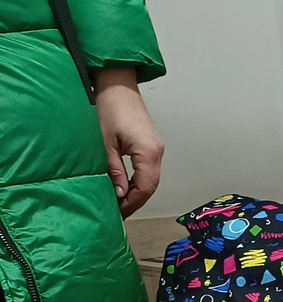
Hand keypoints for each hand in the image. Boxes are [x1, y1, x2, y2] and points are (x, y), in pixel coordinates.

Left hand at [94, 67, 164, 217]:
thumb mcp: (106, 144)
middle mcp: (157, 151)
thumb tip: (119, 194)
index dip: (132, 203)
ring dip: (138, 193)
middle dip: (135, 201)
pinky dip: (139, 182)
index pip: (145, 187)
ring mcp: (157, 148)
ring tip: (121, 203)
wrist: (118, 87)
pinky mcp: (152, 145)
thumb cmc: (111, 109)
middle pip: (151, 186)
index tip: (120, 213)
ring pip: (151, 179)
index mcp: (148, 152)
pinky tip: (127, 187)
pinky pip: (149, 170)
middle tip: (119, 213)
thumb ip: (114, 171)